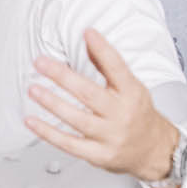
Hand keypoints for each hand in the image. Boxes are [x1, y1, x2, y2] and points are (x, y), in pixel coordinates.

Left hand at [26, 29, 180, 187]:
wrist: (154, 150)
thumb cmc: (138, 115)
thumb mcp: (131, 87)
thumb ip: (108, 67)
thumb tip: (89, 41)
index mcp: (132, 94)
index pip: (118, 68)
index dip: (103, 50)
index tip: (88, 33)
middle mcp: (122, 114)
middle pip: (90, 94)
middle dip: (63, 76)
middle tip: (41, 63)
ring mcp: (111, 136)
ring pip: (77, 119)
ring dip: (52, 103)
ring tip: (34, 89)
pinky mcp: (99, 155)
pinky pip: (69, 144)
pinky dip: (48, 133)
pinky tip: (32, 121)